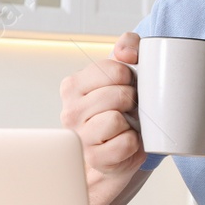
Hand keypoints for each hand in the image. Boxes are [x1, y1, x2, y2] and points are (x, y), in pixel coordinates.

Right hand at [59, 32, 144, 199]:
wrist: (117, 147)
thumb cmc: (119, 106)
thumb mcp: (122, 70)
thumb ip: (127, 45)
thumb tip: (127, 53)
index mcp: (73, 86)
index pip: (114, 69)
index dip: (129, 76)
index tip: (126, 85)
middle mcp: (70, 111)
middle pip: (118, 94)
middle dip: (132, 100)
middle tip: (128, 107)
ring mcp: (80, 137)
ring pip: (117, 119)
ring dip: (131, 122)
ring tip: (125, 124)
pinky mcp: (96, 159)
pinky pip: (126, 143)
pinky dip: (133, 143)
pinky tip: (124, 140)